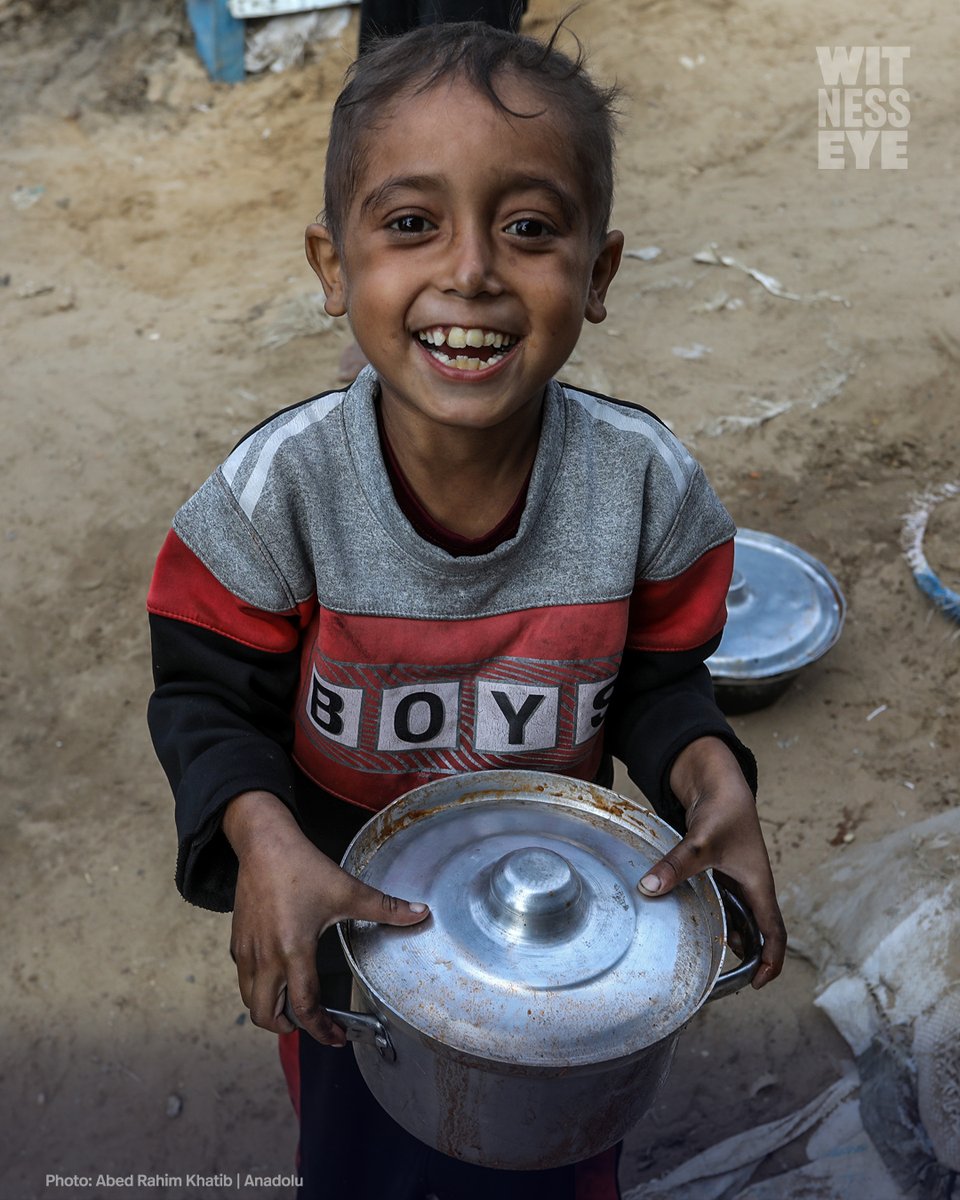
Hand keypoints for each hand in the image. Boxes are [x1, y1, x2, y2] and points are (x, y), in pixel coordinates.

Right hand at [223, 791, 429, 1043]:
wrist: (263, 844)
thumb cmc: (302, 867)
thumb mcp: (348, 890)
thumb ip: (386, 907)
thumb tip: (420, 913)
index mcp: (294, 951)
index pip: (304, 1008)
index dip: (322, 1029)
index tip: (337, 1036)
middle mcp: (265, 958)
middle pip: (266, 1016)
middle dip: (290, 1028)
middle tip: (314, 1025)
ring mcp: (247, 951)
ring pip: (250, 1000)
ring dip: (271, 1012)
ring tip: (295, 1008)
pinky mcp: (237, 941)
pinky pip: (243, 978)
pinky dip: (259, 989)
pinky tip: (279, 977)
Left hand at [637, 737, 785, 987]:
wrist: (719, 782)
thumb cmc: (723, 809)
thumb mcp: (700, 841)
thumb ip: (677, 865)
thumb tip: (649, 889)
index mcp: (759, 885)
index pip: (775, 933)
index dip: (771, 962)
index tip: (757, 984)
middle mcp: (751, 887)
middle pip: (757, 933)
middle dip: (746, 958)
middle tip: (723, 980)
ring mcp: (736, 881)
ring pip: (738, 920)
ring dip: (728, 939)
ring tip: (706, 960)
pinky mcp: (719, 872)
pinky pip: (721, 905)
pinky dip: (712, 918)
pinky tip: (690, 926)